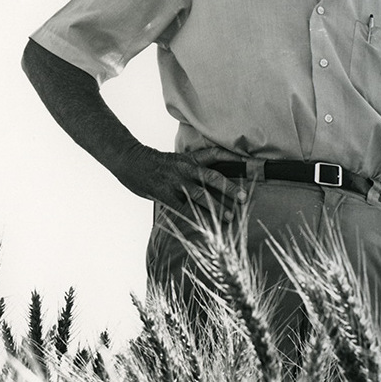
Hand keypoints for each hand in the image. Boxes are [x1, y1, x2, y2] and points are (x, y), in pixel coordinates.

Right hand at [117, 144, 246, 217]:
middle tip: (243, 198)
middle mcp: (185, 169)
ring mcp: (175, 182)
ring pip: (200, 195)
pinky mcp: (165, 194)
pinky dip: (194, 218)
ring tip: (229, 217)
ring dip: (216, 207)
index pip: (215, 155)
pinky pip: (182, 208)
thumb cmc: (155, 163)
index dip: (232, 158)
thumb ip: (192, 169)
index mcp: (189, 159)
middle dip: (229, 188)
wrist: (130, 161)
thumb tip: (211, 180)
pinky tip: (205, 227)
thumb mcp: (176, 160)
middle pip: (212, 177)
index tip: (249, 164)